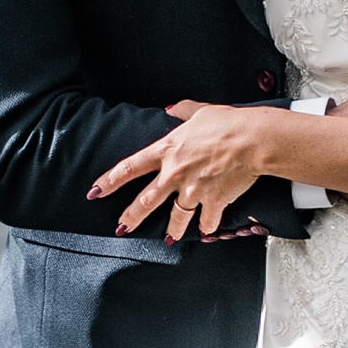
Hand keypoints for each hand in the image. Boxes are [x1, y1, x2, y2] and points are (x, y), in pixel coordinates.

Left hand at [88, 101, 267, 240]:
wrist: (252, 140)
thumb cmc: (229, 123)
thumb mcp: (201, 111)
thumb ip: (183, 110)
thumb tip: (172, 108)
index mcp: (167, 150)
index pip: (129, 167)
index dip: (109, 181)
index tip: (95, 191)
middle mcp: (174, 174)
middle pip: (145, 201)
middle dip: (130, 217)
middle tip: (121, 228)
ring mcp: (192, 191)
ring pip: (175, 219)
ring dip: (173, 231)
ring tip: (169, 238)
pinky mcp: (213, 202)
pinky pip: (206, 221)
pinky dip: (207, 226)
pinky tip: (206, 230)